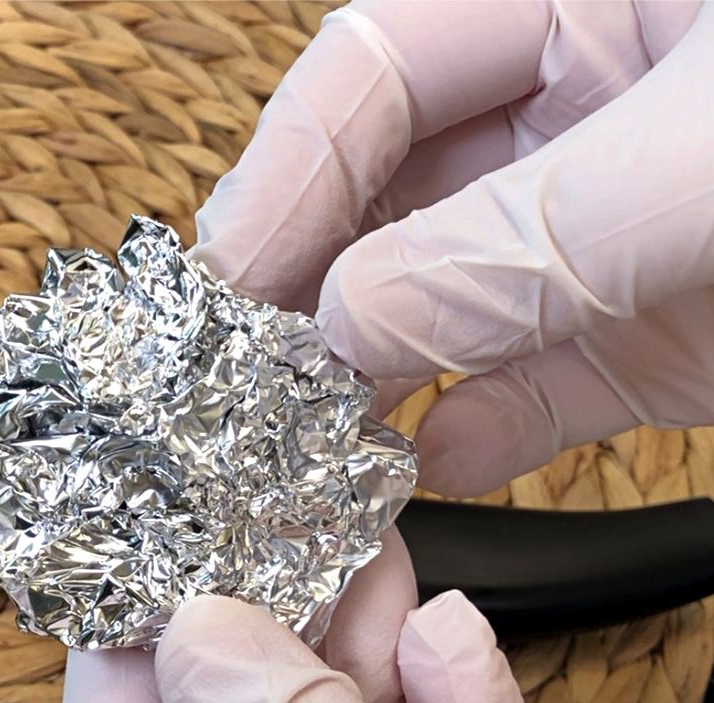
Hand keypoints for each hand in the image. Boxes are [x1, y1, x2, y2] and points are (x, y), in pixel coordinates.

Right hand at [191, 1, 713, 497]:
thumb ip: (527, 234)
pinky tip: (428, 468)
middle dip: (308, 291)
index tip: (226, 286)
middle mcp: (566, 128)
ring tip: (307, 439)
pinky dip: (471, 443)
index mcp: (568, 12)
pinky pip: (528, 400)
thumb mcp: (705, 153)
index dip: (285, 178)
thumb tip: (354, 322)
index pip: (372, 77)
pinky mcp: (641, 349)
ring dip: (367, 381)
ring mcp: (596, 244)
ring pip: (436, 313)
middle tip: (246, 375)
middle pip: (378, 201)